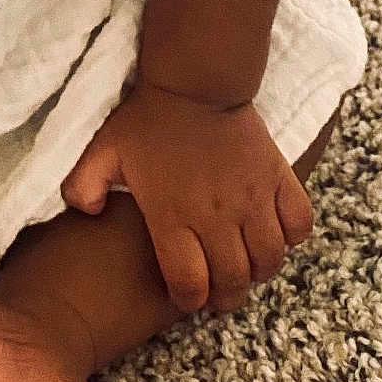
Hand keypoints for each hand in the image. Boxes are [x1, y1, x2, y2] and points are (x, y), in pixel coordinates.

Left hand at [59, 79, 313, 313]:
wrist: (193, 82)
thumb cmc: (147, 119)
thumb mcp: (103, 150)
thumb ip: (83, 184)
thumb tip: (85, 213)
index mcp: (173, 216)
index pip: (189, 285)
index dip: (189, 298)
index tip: (188, 294)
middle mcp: (216, 216)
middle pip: (233, 281)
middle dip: (226, 296)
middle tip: (220, 291)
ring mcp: (253, 199)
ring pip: (269, 260)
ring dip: (259, 270)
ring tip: (246, 264)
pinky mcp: (280, 178)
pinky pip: (299, 225)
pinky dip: (291, 235)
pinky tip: (272, 229)